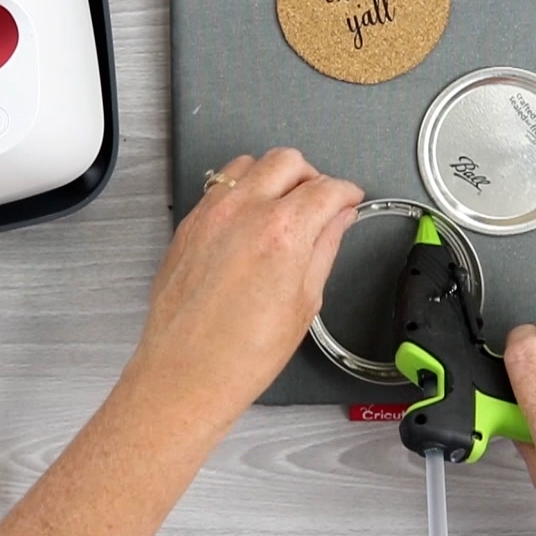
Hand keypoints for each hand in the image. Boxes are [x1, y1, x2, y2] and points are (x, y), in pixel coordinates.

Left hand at [131, 148, 363, 415]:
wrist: (186, 375)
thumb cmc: (241, 355)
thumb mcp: (305, 302)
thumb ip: (325, 248)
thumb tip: (338, 220)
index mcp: (282, 231)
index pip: (327, 188)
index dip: (347, 193)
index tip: (350, 200)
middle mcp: (243, 212)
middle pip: (287, 160)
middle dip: (311, 176)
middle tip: (320, 203)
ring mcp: (210, 214)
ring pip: (249, 163)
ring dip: (273, 177)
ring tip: (284, 208)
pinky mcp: (187, 224)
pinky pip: (219, 186)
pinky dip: (241, 192)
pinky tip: (250, 222)